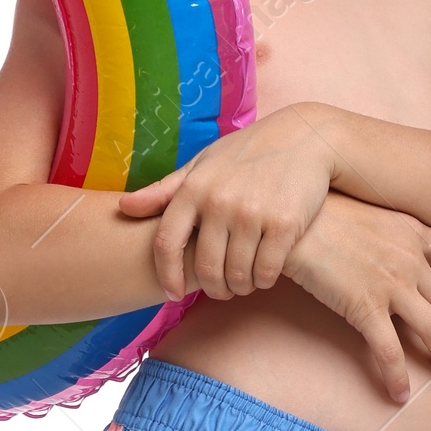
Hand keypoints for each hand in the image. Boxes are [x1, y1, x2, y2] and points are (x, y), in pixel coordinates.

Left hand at [117, 104, 338, 300]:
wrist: (306, 137)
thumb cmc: (247, 154)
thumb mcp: (203, 165)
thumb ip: (165, 191)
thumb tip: (124, 208)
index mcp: (194, 188)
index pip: (165, 244)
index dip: (166, 275)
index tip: (173, 294)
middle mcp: (219, 201)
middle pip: (205, 267)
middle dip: (212, 287)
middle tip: (221, 291)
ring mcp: (252, 213)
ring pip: (237, 275)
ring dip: (240, 287)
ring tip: (243, 283)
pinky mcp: (285, 224)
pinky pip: (266, 271)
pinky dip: (263, 281)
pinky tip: (264, 275)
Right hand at [284, 193, 430, 405]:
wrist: (295, 222)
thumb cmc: (320, 212)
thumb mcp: (368, 211)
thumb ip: (388, 233)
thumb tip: (386, 248)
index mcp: (412, 233)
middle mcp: (410, 262)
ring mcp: (391, 287)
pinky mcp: (366, 309)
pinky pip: (390, 351)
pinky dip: (398, 376)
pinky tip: (400, 394)